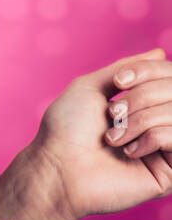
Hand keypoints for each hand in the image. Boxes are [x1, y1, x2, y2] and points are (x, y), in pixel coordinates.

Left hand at [0, 47, 171, 219]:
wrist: (59, 166)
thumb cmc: (68, 127)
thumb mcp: (92, 86)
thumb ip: (127, 68)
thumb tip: (159, 53)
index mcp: (144, 103)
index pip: (170, 75)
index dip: (148, 71)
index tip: (118, 82)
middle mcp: (160, 122)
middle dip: (140, 97)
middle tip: (112, 114)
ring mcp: (168, 147)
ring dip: (140, 120)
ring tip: (113, 137)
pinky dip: (150, 139)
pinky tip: (128, 152)